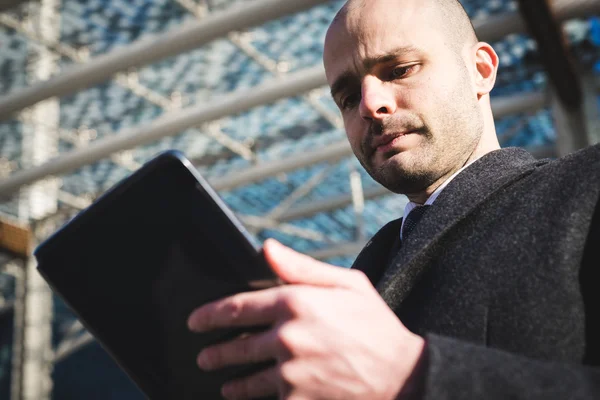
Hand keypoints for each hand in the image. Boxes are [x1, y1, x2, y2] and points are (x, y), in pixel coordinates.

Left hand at [187, 239, 424, 399]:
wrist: (403, 376)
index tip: (195, 321)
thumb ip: (300, 267)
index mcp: (296, 302)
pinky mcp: (298, 399)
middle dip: (215, 352)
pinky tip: (251, 398)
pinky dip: (256, 399)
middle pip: (236, 346)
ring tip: (225, 384)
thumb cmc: (374, 325)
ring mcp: (291, 373)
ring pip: (247, 379)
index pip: (238, 308)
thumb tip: (265, 247)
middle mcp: (287, 337)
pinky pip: (267, 399)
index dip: (210, 315)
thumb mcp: (346, 283)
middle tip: (204, 356)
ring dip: (232, 382)